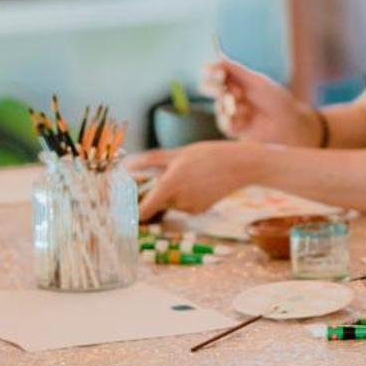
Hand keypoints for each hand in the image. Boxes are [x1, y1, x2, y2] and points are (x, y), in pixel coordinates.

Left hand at [132, 141, 264, 219]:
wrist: (241, 165)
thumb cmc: (208, 155)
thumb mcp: (178, 153)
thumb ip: (150, 160)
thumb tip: (126, 165)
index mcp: (170, 184)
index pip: (144, 209)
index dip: (132, 213)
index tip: (124, 212)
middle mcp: (179, 200)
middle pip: (157, 201)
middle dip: (157, 192)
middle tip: (169, 176)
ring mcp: (190, 207)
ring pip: (170, 202)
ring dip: (173, 192)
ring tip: (191, 175)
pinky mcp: (199, 211)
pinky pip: (183, 205)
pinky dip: (185, 196)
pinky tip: (200, 184)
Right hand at [202, 58, 320, 146]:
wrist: (289, 123)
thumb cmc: (276, 99)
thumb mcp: (257, 81)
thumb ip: (236, 70)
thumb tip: (217, 56)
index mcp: (236, 80)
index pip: (215, 72)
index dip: (213, 71)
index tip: (219, 73)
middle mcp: (231, 94)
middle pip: (207, 87)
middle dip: (213, 88)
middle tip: (224, 91)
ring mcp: (231, 111)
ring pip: (218, 106)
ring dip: (231, 106)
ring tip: (247, 109)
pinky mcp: (233, 128)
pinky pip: (224, 122)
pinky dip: (233, 120)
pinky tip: (246, 120)